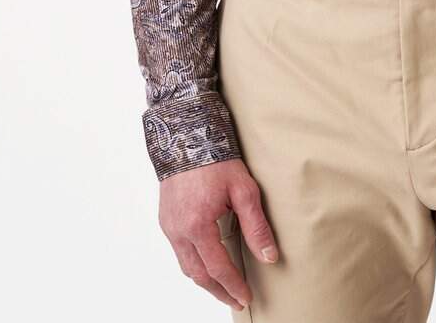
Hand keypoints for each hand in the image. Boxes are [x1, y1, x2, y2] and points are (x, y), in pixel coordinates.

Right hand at [158, 158, 278, 310]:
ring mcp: (169, 226)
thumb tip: (269, 256)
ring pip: (186, 266)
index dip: (233, 286)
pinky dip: (193, 264)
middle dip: (219, 291)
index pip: (218, 268)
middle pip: (199, 274)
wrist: (186, 135)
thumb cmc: (215, 158)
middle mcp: (179, 230)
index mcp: (198, 225)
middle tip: (236, 299)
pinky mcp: (166, 219)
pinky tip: (206, 263)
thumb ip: (256, 226)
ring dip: (205, 281)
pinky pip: (179, 252)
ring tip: (223, 287)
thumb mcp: (243, 189)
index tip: (246, 297)